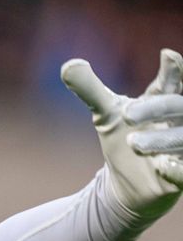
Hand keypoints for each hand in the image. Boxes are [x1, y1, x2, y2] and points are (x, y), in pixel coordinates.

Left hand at [61, 48, 182, 218]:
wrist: (125, 184)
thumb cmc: (122, 140)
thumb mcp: (105, 114)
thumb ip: (90, 90)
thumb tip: (68, 65)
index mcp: (163, 102)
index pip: (172, 83)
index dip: (173, 71)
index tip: (167, 55)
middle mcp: (178, 122)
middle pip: (178, 107)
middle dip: (154, 108)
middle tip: (125, 115)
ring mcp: (182, 148)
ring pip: (182, 139)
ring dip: (161, 139)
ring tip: (134, 143)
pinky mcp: (181, 175)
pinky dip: (176, 169)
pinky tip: (162, 167)